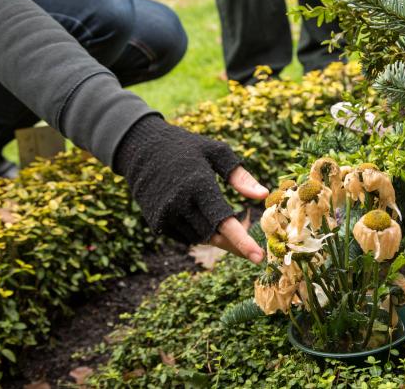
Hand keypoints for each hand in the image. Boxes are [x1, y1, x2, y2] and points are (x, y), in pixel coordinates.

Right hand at [114, 116, 268, 264]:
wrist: (140, 149)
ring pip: (200, 238)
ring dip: (216, 236)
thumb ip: (240, 176)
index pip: (224, 220)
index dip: (243, 241)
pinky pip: (185, 238)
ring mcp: (165, 215)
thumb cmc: (185, 147)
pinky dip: (199, 233)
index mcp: (198, 184)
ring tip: (225, 223)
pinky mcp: (156, 223)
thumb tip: (263, 195)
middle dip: (235, 243)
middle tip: (252, 246)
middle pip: (214, 235)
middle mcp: (179, 203)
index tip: (259, 258)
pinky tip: (202, 219)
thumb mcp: (216, 152)